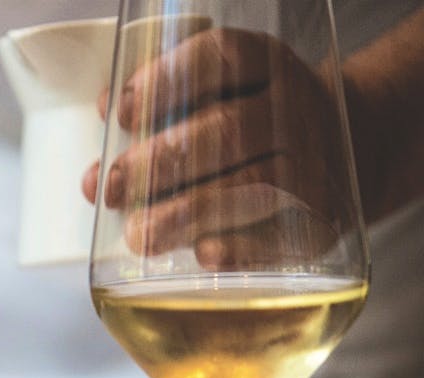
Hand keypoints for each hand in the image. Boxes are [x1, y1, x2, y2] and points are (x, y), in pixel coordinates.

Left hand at [81, 28, 350, 267]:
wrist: (341, 147)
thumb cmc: (251, 121)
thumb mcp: (218, 94)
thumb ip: (160, 108)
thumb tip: (103, 132)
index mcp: (265, 64)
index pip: (220, 58)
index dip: (167, 83)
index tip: (122, 116)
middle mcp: (295, 109)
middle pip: (230, 130)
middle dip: (162, 162)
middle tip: (114, 190)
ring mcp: (317, 163)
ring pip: (257, 185)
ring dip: (190, 212)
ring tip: (139, 235)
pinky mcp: (325, 219)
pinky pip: (286, 235)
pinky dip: (243, 246)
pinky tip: (203, 253)